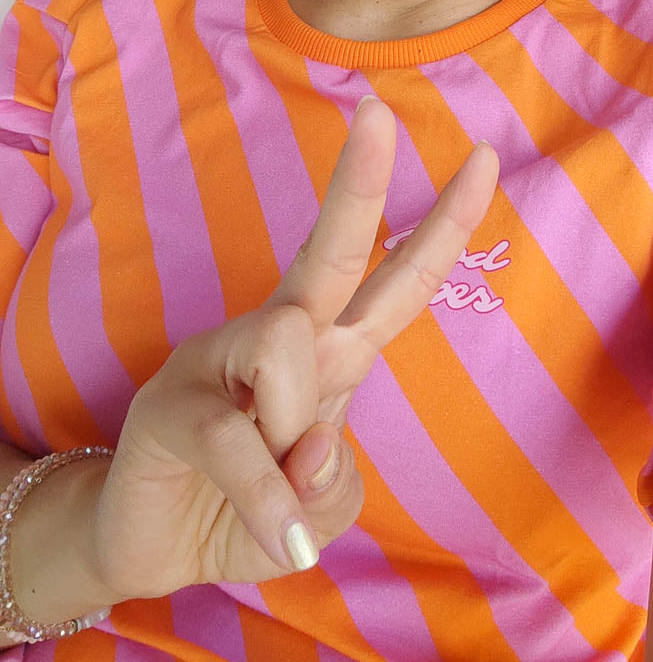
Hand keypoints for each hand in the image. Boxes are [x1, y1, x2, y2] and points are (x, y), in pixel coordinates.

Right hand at [87, 96, 497, 599]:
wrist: (156, 550)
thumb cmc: (254, 511)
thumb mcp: (322, 505)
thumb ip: (333, 478)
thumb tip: (310, 442)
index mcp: (334, 348)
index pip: (399, 277)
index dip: (444, 224)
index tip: (487, 158)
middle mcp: (283, 335)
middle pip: (333, 250)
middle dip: (360, 182)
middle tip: (378, 111)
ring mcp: (221, 358)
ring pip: (286, 345)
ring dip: (290, 429)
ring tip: (272, 482)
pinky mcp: (171, 402)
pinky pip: (237, 437)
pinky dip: (267, 496)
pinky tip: (280, 534)